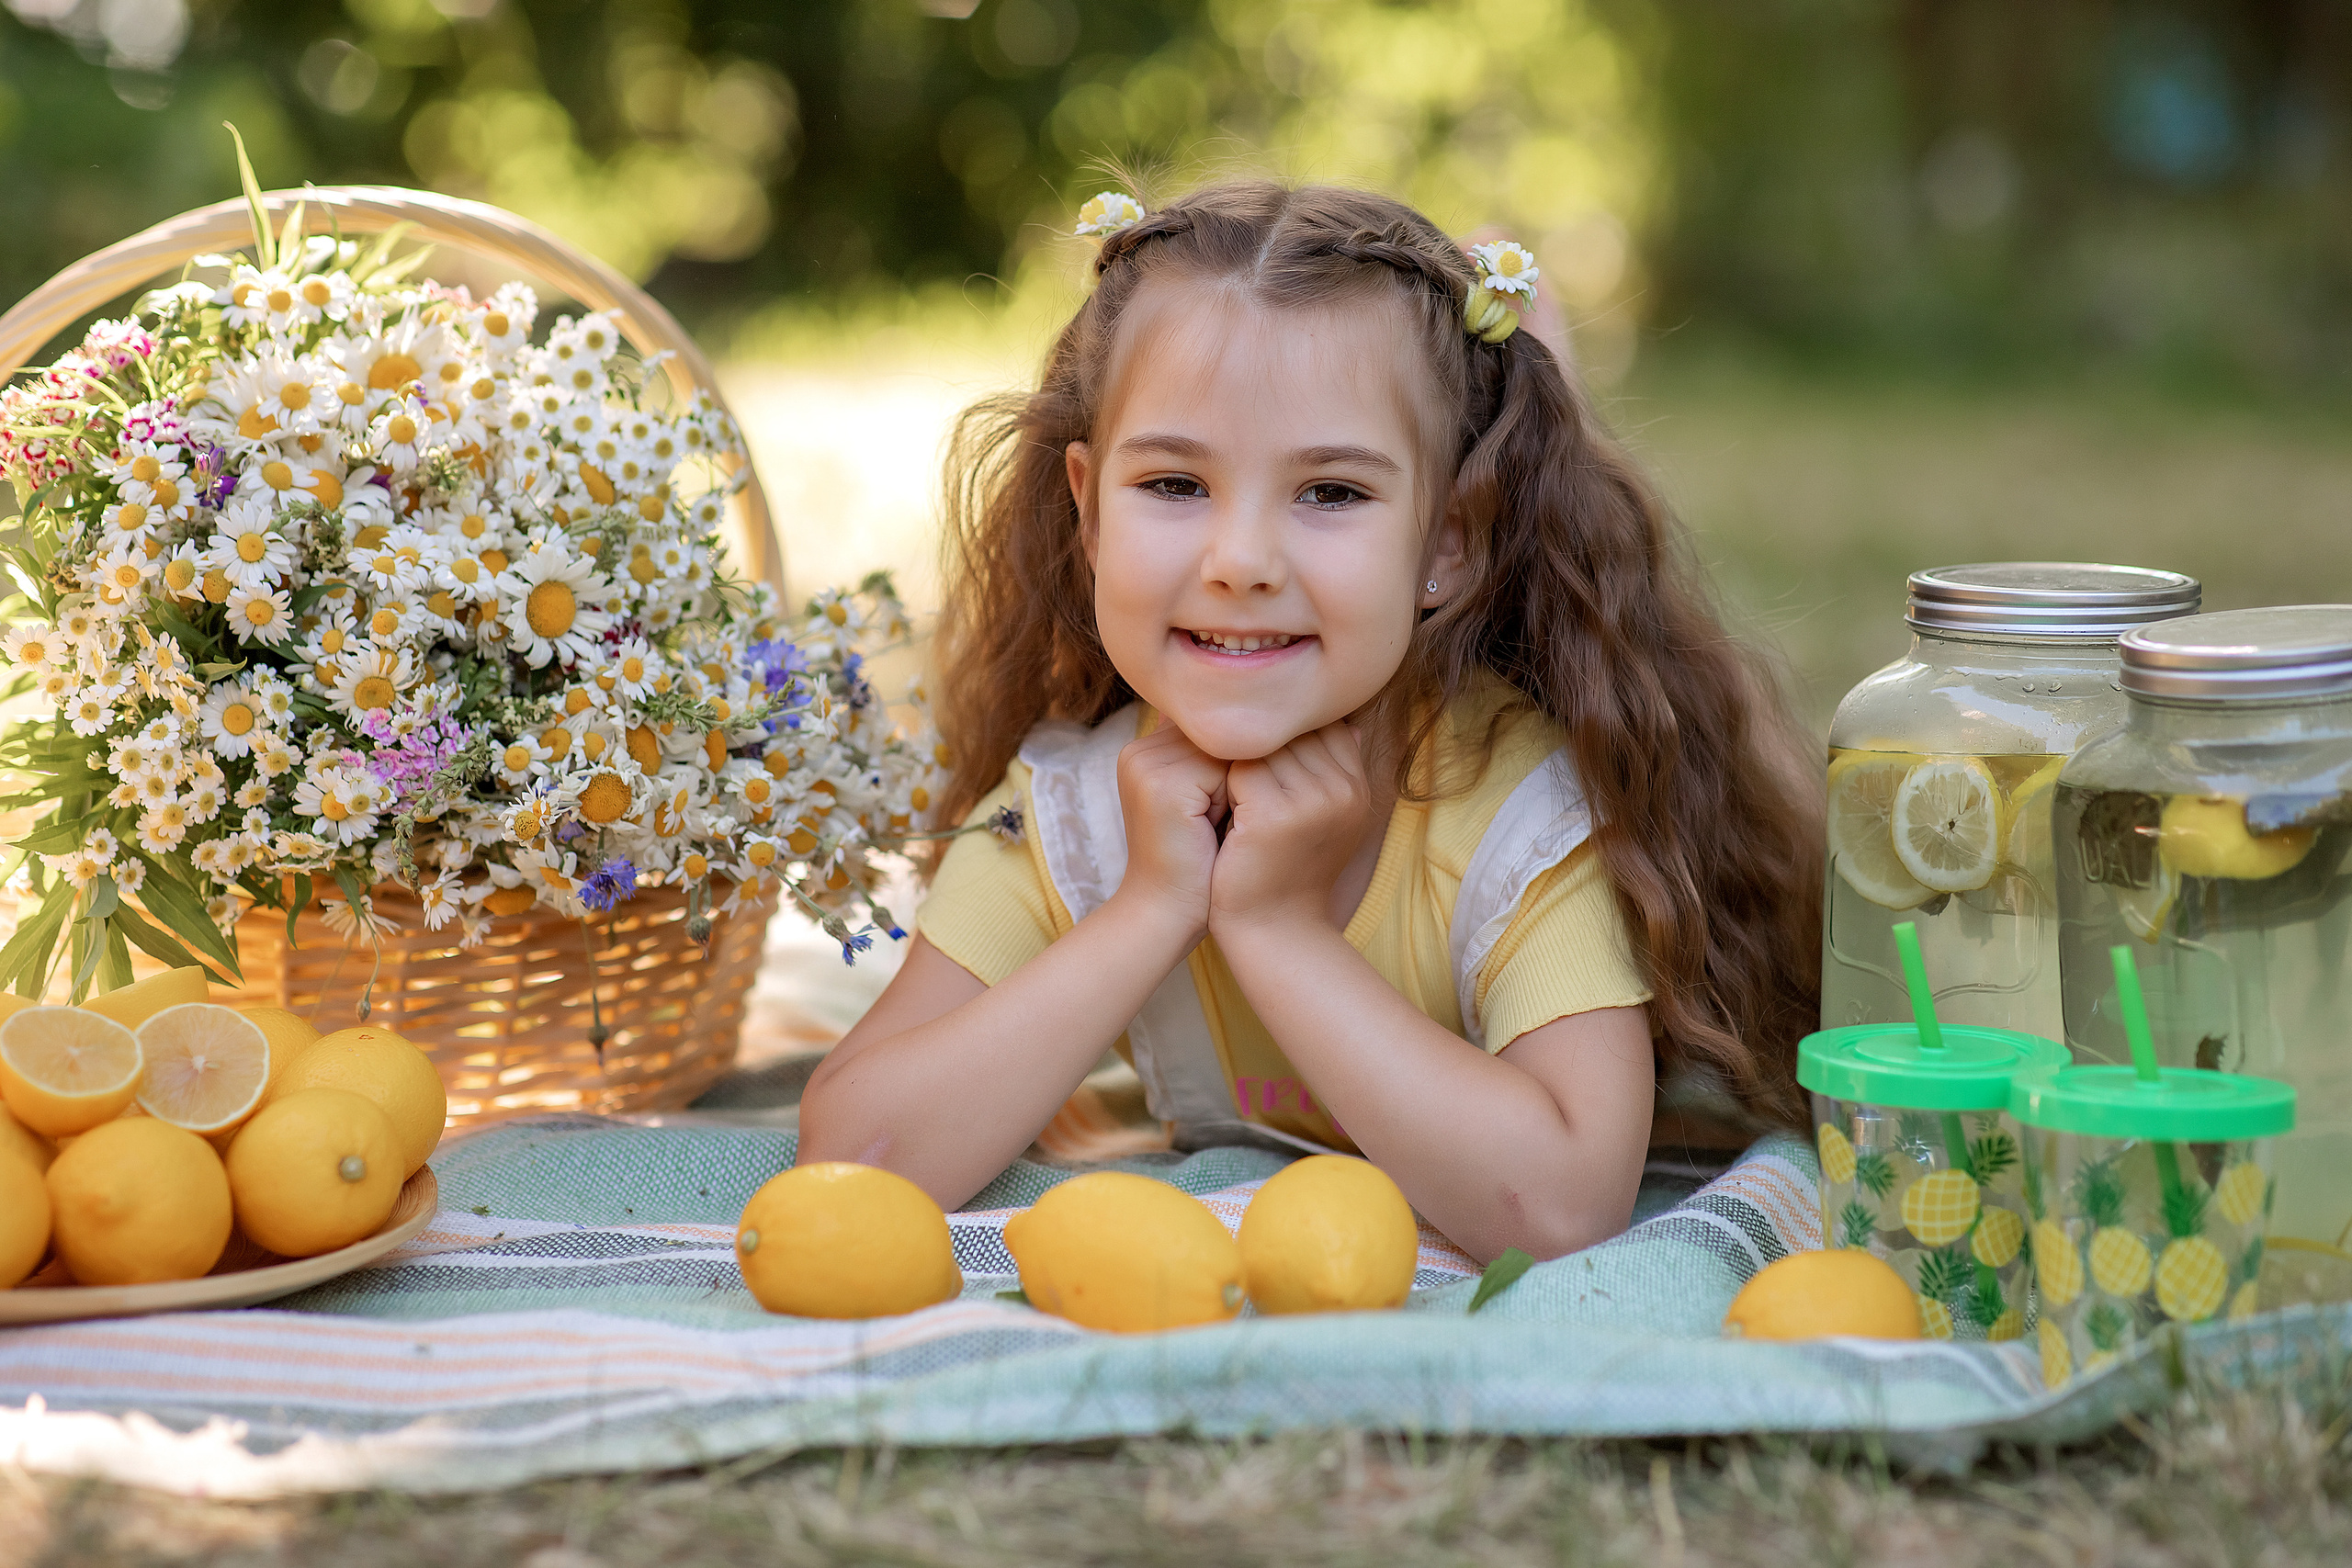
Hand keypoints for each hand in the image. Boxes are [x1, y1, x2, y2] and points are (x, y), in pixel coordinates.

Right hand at [1110, 723, 1229, 937]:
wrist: (1166, 912)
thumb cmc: (1194, 861)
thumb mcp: (1201, 801)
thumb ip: (1212, 758)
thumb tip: (1258, 720)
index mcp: (1143, 750)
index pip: (1210, 730)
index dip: (1230, 766)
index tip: (1219, 808)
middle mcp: (1138, 751)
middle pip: (1219, 736)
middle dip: (1235, 774)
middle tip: (1215, 821)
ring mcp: (1146, 766)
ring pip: (1225, 750)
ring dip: (1237, 786)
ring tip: (1214, 825)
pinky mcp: (1163, 786)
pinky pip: (1225, 770)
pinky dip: (1233, 800)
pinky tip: (1214, 830)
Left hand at [1210, 722, 1371, 938]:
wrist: (1272, 929)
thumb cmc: (1286, 870)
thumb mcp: (1319, 816)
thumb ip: (1326, 769)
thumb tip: (1340, 720)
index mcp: (1357, 787)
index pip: (1322, 725)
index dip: (1285, 734)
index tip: (1259, 759)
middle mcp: (1344, 791)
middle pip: (1293, 731)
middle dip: (1259, 744)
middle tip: (1232, 769)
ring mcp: (1312, 801)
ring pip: (1264, 746)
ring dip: (1237, 761)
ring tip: (1223, 787)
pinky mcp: (1274, 815)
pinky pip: (1241, 769)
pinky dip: (1222, 782)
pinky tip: (1216, 806)